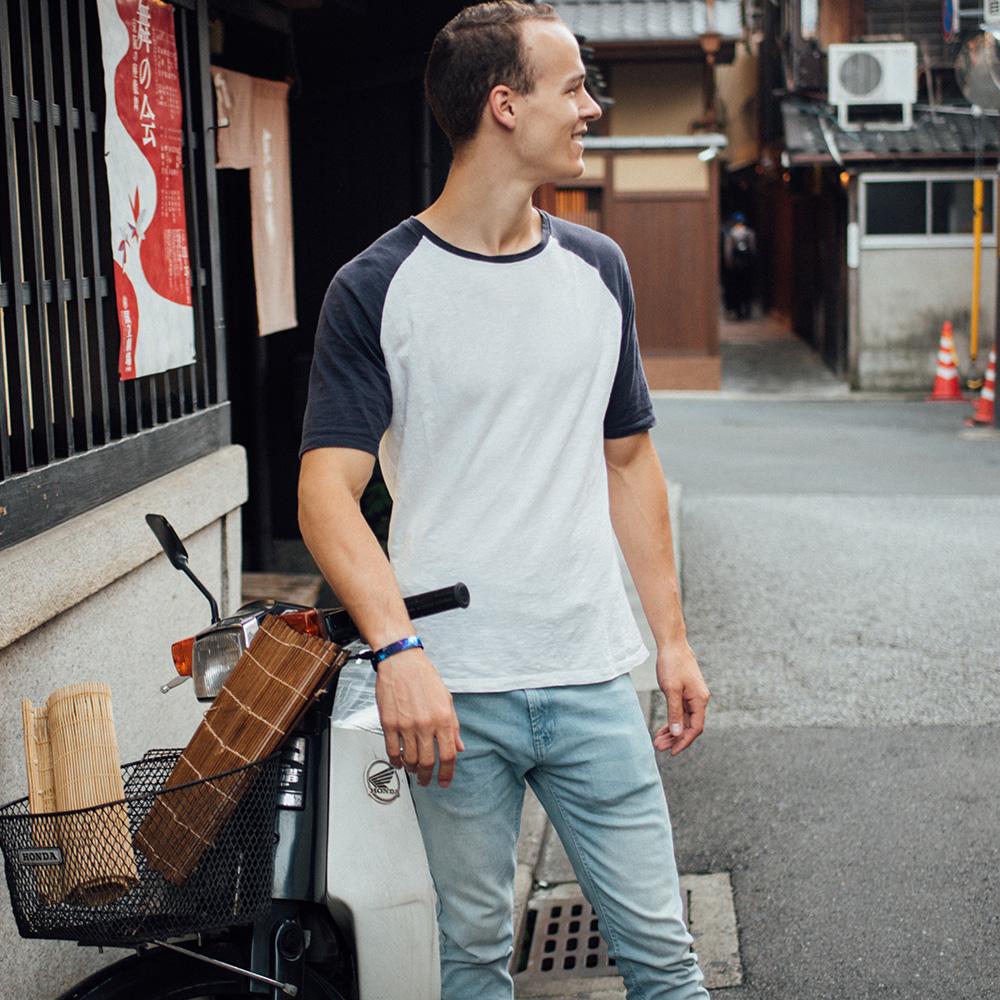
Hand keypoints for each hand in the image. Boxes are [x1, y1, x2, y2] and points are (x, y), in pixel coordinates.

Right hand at [374, 648, 464, 786]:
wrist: (401, 661)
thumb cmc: (424, 677)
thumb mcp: (446, 700)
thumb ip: (453, 726)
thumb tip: (459, 747)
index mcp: (443, 718)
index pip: (448, 755)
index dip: (447, 773)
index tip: (444, 781)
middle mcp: (426, 724)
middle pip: (428, 762)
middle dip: (428, 776)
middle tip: (426, 780)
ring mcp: (406, 725)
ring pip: (409, 759)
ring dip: (412, 769)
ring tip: (413, 769)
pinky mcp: (389, 723)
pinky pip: (391, 750)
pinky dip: (395, 761)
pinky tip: (398, 762)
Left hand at [653, 640, 709, 756]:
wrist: (672, 645)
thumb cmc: (672, 664)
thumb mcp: (671, 689)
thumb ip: (674, 712)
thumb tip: (677, 733)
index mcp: (700, 700)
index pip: (695, 728)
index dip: (684, 741)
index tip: (672, 751)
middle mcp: (699, 700)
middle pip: (689, 726)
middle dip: (675, 738)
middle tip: (659, 747)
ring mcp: (693, 697)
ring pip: (684, 720)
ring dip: (672, 732)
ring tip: (658, 741)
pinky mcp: (685, 694)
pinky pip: (680, 712)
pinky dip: (672, 721)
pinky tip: (662, 730)